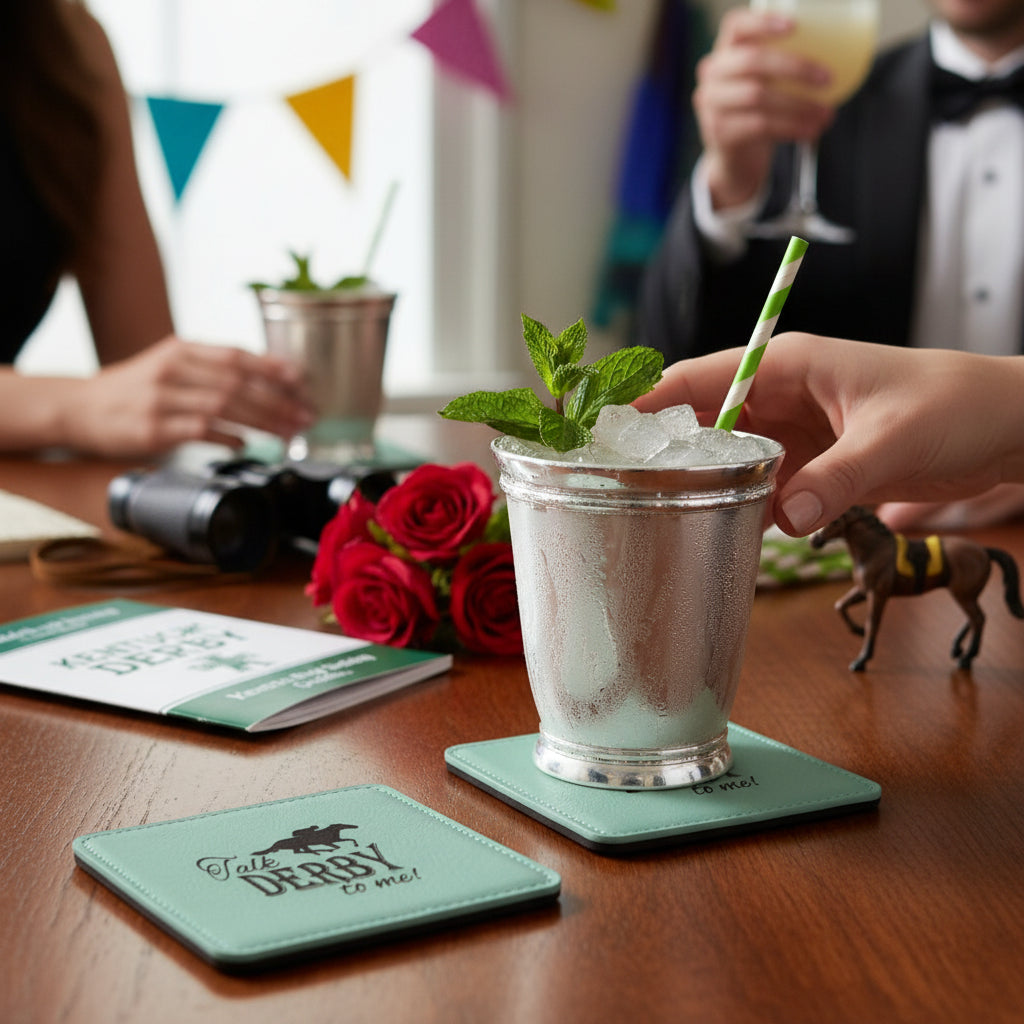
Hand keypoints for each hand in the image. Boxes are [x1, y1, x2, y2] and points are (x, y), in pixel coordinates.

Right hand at [61, 335, 314, 456]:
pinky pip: (199, 432)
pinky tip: (246, 445)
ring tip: (288, 433)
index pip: (235, 355)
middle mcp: (171, 370)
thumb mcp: (169, 365)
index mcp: (180, 350)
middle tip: (306, 416)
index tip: (302, 381)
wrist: (78, 407)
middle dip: (278, 401)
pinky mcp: (151, 429)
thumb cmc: (133, 388)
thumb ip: (211, 369)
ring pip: (223, 407)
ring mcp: (160, 399)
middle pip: (236, 383)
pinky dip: (228, 438)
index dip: (272, 367)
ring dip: (262, 422)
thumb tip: (266, 379)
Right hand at [634, 333, 1023, 535]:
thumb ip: (838, 476)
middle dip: (665, 452)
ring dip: (708, 487)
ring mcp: (794, 435)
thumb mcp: (895, 437)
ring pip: (728, 460)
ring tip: (669, 517)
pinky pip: (763, 489)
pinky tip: (736, 532)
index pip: (697, 378)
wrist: (1009, 429)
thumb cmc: (957, 405)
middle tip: (624, 488)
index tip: (600, 430)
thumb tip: (787, 517)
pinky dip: (748, 509)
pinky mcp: (813, 468)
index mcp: (788, 367)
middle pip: (700, 422)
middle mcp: (780, 398)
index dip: (645, 399)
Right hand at [694, 8, 834, 208]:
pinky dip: (791, 128)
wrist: (735, 161)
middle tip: (828, 78)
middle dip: (795, 67)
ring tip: (825, 113)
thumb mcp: (766, 84)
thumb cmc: (758, 113)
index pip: (735, 26)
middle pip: (752, 61)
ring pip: (759, 96)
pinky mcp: (721, 133)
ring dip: (799, 104)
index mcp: (724, 53)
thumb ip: (785, 66)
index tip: (795, 26)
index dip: (762, 22)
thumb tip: (845, 50)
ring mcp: (712, 105)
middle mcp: (712, 76)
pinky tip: (811, 130)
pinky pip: (761, 125)